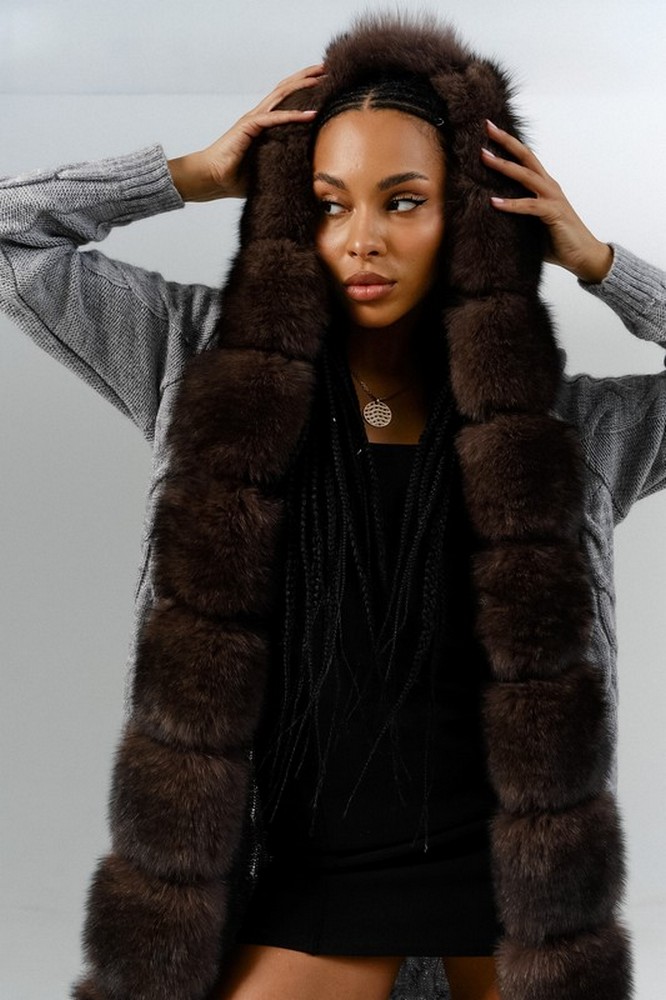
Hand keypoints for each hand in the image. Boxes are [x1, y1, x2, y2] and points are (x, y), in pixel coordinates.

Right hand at [168, 64, 325, 201]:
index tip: (322, 83)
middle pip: (285, 89)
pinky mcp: (248, 127)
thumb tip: (302, 174)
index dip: (302, 89)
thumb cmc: (234, 177)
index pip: (285, 100)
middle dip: (305, 77)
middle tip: (326, 69)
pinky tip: (310, 114)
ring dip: (301, 85)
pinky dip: (293, 115)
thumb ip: (280, 162)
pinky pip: (274, 118)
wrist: (212, 179)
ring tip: (321, 78)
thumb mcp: (266, 168)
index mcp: (262, 124)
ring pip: (281, 95)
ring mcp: (253, 119)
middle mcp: (258, 116)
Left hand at [481, 120, 612, 282]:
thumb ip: (517, 215)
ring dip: (504, 165)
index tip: (491, 131)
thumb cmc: (557, 240)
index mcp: (544, 186)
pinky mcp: (553, 213)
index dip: (509, 145)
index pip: (525, 159)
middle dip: (506, 142)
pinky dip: (511, 204)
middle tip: (487, 127)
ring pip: (526, 175)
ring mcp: (553, 198)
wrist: (583, 255)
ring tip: (485, 158)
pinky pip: (529, 205)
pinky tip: (494, 202)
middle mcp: (549, 186)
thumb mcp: (532, 224)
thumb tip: (491, 216)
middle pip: (526, 157)